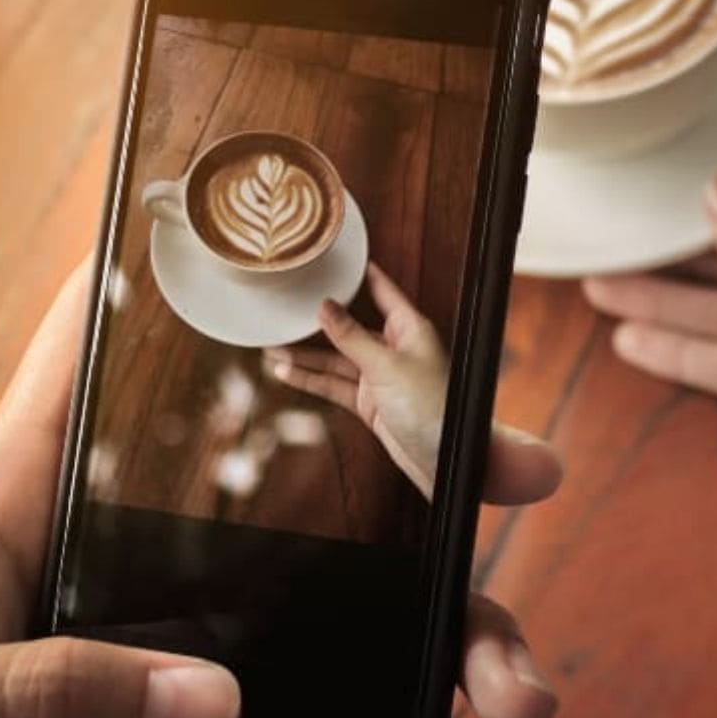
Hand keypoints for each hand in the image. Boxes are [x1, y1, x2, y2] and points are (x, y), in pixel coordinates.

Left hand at [0, 261, 561, 717]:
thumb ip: (24, 696)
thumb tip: (208, 696)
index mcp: (35, 500)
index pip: (105, 346)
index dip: (193, 270)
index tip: (307, 233)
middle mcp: (144, 549)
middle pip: (299, 465)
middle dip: (424, 466)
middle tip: (517, 472)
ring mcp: (204, 641)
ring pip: (360, 607)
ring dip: (450, 641)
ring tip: (511, 690)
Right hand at [266, 262, 552, 499]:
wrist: (446, 460)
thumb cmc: (433, 408)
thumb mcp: (386, 366)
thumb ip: (351, 337)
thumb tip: (324, 306)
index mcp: (409, 327)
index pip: (380, 290)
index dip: (356, 273)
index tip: (331, 257)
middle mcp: (394, 347)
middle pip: (349, 325)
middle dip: (317, 319)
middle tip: (283, 306)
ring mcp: (380, 376)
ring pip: (336, 358)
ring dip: (305, 354)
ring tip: (270, 344)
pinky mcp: (370, 402)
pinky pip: (335, 385)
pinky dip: (311, 379)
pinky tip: (285, 372)